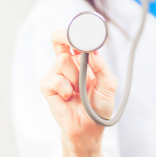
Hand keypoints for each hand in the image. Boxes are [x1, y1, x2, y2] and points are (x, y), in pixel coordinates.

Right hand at [40, 29, 116, 143]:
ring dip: (74, 77)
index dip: (78, 30)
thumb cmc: (98, 107)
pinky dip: (64, 89)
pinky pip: (53, 79)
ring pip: (61, 61)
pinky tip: (68, 97)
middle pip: (59, 39)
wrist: (89, 128)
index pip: (75, 39)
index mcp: (82, 61)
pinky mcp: (47, 87)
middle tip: (76, 45)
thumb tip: (92, 51)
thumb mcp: (108, 85)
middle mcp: (68, 65)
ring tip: (78, 91)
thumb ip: (101, 67)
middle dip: (66, 36)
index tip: (86, 27)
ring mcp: (56, 75)